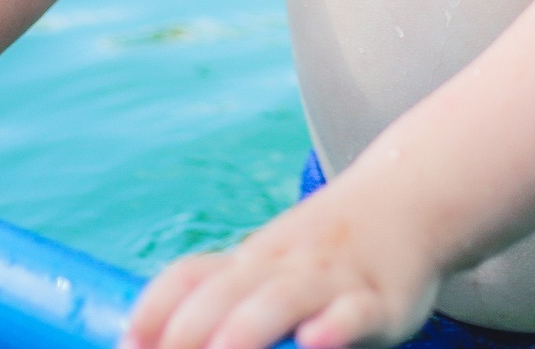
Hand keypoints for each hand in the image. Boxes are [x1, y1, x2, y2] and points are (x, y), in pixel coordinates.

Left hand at [121, 184, 441, 348]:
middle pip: (227, 291)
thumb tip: (146, 338)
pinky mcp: (379, 299)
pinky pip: (354, 312)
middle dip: (189, 331)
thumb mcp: (269, 263)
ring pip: (283, 299)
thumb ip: (220, 293)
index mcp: (250, 260)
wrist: (410, 200)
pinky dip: (334, 328)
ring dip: (246, 329)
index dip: (153, 309)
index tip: (125, 344)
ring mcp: (330, 279)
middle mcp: (283, 265)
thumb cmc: (325, 249)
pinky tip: (313, 342)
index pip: (189, 275)